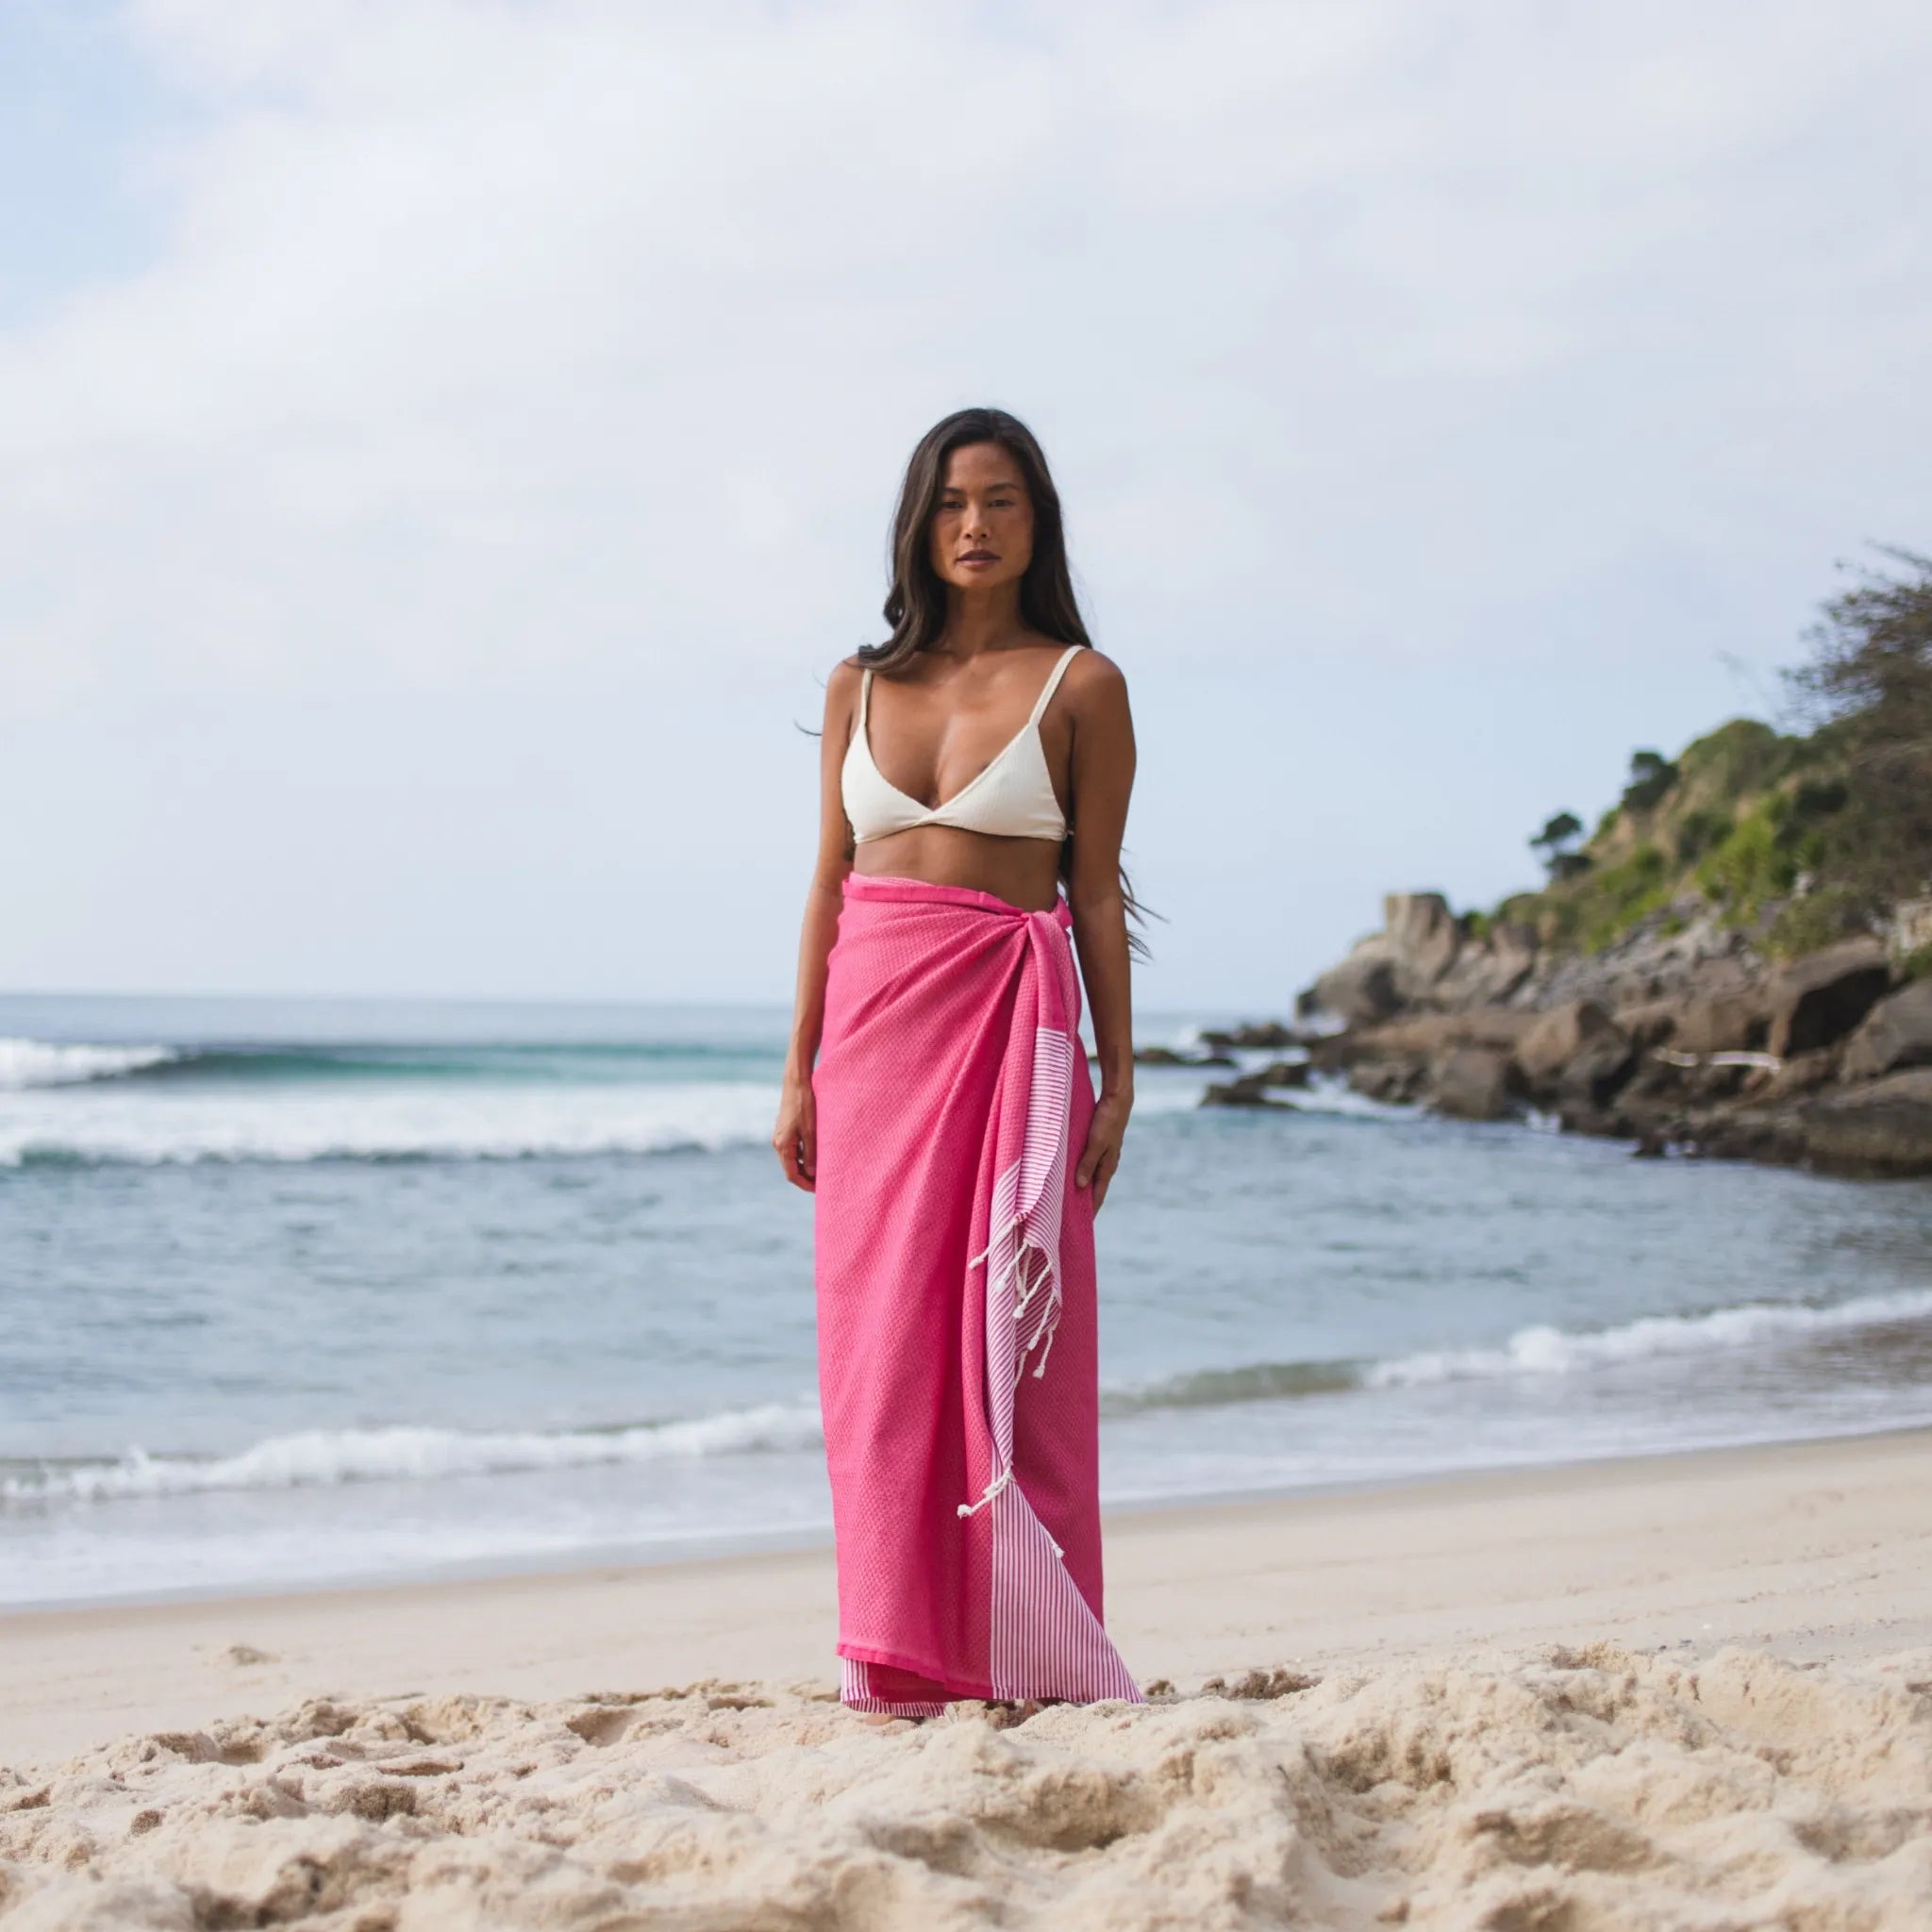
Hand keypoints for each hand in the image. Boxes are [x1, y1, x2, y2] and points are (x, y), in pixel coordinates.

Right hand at [772, 1073, 815, 1191]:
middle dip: (806, 1177)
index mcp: (783, 1146)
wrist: (796, 1082)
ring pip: (792, 1159)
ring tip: (821, 1170)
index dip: (805, 1185)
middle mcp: (778, 1143)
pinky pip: (793, 1149)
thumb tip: (812, 1174)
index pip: (792, 1174)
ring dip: (805, 1167)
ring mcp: (780, 1136)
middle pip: (791, 1168)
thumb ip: (811, 1154)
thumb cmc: (804, 1105)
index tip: (819, 1190)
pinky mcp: (785, 1129)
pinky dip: (803, 1156)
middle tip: (822, 1183)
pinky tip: (815, 1155)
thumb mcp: (811, 1132)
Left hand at [1074, 1089, 1129, 1211]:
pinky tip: (1069, 1172)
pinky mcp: (1098, 1144)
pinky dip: (1080, 1171)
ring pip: (1090, 1175)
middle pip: (1094, 1188)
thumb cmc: (1108, 1120)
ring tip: (1067, 1197)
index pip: (1098, 1195)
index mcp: (1108, 1166)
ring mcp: (1103, 1154)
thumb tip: (1079, 1186)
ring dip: (1081, 1186)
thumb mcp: (1096, 1142)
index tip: (1081, 1225)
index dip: (1090, 1210)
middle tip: (1070, 1216)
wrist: (1118, 1099)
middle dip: (1084, 1201)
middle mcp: (1106, 1163)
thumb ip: (1087, 1163)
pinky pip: (1087, 1163)